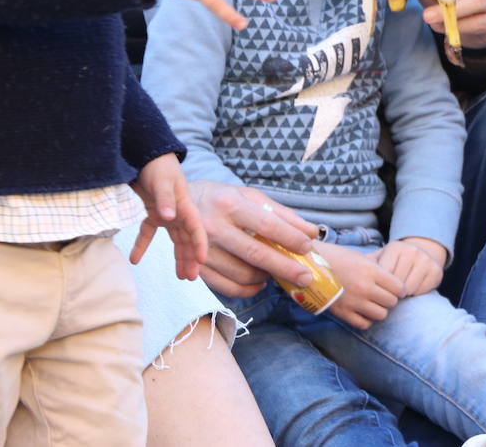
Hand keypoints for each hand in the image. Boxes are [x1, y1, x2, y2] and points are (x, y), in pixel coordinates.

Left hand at [130, 154, 206, 279]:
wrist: (146, 154)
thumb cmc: (157, 165)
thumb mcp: (162, 180)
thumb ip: (165, 199)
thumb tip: (169, 218)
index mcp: (185, 205)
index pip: (196, 228)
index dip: (200, 245)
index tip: (201, 261)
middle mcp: (179, 212)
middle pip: (188, 239)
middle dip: (191, 258)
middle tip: (191, 277)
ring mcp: (166, 214)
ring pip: (175, 240)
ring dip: (178, 257)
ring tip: (180, 276)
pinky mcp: (152, 213)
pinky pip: (148, 233)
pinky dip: (142, 246)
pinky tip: (135, 259)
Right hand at [183, 180, 318, 297]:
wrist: (174, 206)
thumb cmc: (219, 198)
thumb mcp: (247, 196)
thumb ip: (280, 213)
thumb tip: (311, 231)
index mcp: (230, 204)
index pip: (267, 224)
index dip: (290, 238)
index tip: (308, 247)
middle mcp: (214, 227)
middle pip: (256, 254)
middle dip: (286, 268)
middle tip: (306, 277)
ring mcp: (202, 250)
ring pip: (243, 274)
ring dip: (266, 277)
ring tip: (277, 273)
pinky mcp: (195, 267)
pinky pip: (227, 287)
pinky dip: (248, 289)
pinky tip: (260, 282)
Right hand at [313, 241, 401, 329]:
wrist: (307, 264)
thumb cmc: (335, 257)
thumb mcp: (359, 257)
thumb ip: (377, 268)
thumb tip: (394, 279)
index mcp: (370, 270)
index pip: (399, 287)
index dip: (399, 288)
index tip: (396, 287)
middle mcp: (365, 287)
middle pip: (392, 301)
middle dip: (389, 298)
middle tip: (382, 294)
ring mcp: (354, 302)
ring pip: (381, 314)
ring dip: (379, 309)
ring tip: (372, 302)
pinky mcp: (343, 313)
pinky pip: (364, 323)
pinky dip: (366, 319)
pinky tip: (361, 311)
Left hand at [375, 237, 445, 296]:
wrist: (422, 252)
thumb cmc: (395, 260)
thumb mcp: (382, 258)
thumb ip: (368, 265)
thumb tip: (349, 275)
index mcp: (395, 247)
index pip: (384, 274)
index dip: (379, 285)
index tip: (378, 288)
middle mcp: (412, 251)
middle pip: (396, 283)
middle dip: (390, 292)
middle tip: (388, 293)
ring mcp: (426, 260)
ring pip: (408, 289)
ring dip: (402, 295)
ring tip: (398, 292)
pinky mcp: (436, 271)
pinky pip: (421, 291)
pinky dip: (414, 294)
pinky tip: (411, 289)